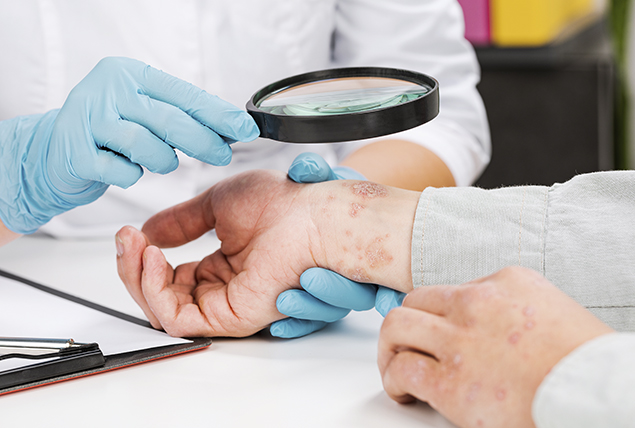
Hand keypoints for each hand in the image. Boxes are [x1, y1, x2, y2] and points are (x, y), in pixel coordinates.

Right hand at [0, 56, 258, 233]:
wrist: (54, 151)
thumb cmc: (110, 130)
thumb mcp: (143, 110)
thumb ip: (178, 113)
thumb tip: (228, 127)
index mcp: (131, 74)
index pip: (185, 95)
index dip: (219, 114)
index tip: (246, 129)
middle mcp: (109, 90)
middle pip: (170, 120)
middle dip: (204, 141)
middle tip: (222, 154)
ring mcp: (89, 119)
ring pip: (148, 147)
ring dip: (163, 161)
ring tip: (160, 161)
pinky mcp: (76, 152)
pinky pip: (123, 172)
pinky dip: (132, 175)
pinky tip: (126, 168)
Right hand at [116, 169, 416, 336]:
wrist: (315, 211)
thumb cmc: (284, 202)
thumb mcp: (218, 204)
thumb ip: (180, 222)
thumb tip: (147, 232)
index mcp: (223, 265)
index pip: (169, 276)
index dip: (142, 256)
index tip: (129, 232)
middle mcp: (224, 288)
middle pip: (160, 296)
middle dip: (132, 268)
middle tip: (125, 239)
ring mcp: (228, 303)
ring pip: (162, 310)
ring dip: (138, 278)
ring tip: (136, 246)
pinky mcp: (233, 316)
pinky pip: (177, 320)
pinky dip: (154, 292)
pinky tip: (154, 260)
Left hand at [378, 266, 613, 427]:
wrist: (599, 394)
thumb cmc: (584, 362)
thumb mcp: (551, 308)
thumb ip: (510, 306)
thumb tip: (484, 321)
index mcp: (503, 282)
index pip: (448, 289)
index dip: (435, 314)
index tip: (432, 330)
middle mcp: (476, 304)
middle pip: (413, 302)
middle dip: (403, 325)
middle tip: (403, 345)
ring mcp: (461, 342)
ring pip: (396, 328)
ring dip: (390, 348)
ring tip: (396, 365)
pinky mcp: (452, 383)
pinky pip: (403, 369)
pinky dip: (394, 379)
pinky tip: (404, 391)